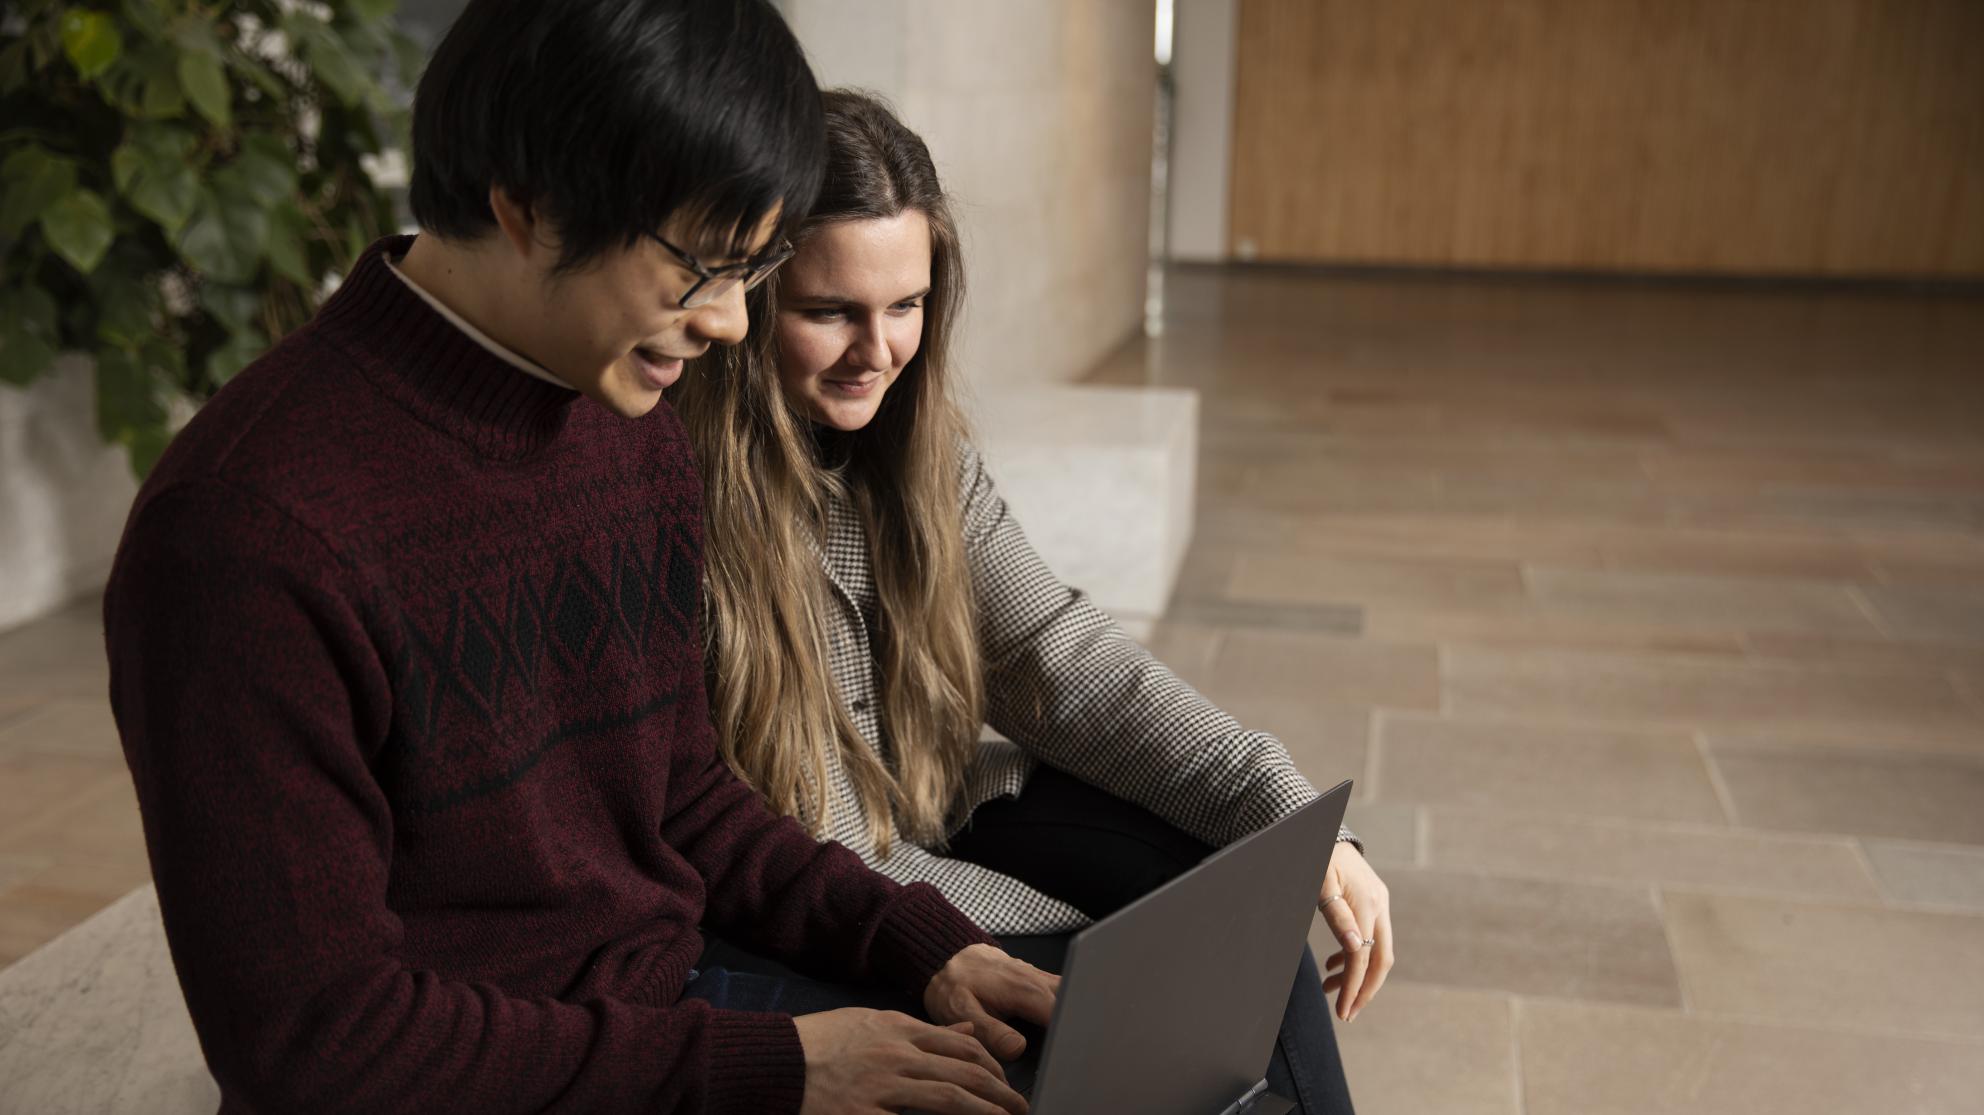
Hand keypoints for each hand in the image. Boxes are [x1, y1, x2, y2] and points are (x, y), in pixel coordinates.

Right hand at [794, 1009, 1025, 1114]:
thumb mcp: (869, 1022)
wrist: (774, 1062)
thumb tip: (964, 1027)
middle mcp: (895, 1053)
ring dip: (984, 1111)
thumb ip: (918, 1029)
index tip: (1005, 1082)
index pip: (960, 1043)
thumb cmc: (819, 1043)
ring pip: (948, 1097)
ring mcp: (881, 1086)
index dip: (990, 1065)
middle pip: (963, 1070)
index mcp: (897, 1028)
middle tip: (1021, 1108)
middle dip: (1000, 1092)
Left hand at [923, 943, 1060, 1060]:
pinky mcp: (1039, 980)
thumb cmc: (953, 984)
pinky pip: (1062, 994)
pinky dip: (1063, 1012)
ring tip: (1059, 1048)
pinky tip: (1052, 1032)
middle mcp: (1038, 981)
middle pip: (1074, 1008)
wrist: (949, 957)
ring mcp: (1041, 978)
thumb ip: (992, 1032)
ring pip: (1071, 999)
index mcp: (1025, 990)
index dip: (1065, 1041)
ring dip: (1070, 1020)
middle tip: (1063, 1060)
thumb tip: (1018, 1048)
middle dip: (1073, 1034)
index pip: (1062, 1017)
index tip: (1061, 1060)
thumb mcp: (962, 1012)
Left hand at [1316, 842, 1392, 1022]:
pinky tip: (1333, 965)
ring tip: (1328, 987)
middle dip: (1364, 990)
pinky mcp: (1373, 902)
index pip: (1364, 958)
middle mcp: (1380, 906)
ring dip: (1356, 974)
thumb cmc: (1316, 856)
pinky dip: (1354, 955)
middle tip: (1346, 1013)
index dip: (1355, 988)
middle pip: (1381, 960)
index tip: (1342, 1012)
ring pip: (1376, 951)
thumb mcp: (1321, 886)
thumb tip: (1357, 950)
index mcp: (1368, 905)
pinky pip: (1370, 937)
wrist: (1323, 829)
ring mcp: (1379, 903)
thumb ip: (1337, 917)